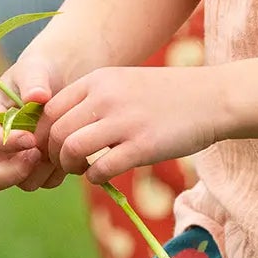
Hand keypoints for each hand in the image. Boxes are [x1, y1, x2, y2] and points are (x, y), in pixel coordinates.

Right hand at [0, 54, 69, 193]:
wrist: (62, 80)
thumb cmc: (41, 72)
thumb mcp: (34, 69)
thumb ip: (33, 81)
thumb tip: (37, 97)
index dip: (5, 144)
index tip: (30, 138)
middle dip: (14, 172)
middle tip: (39, 154)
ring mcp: (20, 161)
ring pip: (25, 183)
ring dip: (43, 170)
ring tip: (60, 145)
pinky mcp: (43, 168)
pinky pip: (49, 181)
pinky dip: (60, 170)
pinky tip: (71, 148)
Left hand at [43, 65, 226, 184]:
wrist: (214, 98)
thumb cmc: (169, 96)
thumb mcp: (125, 84)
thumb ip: (95, 100)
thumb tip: (64, 129)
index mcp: (99, 79)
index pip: (50, 109)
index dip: (44, 134)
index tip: (52, 147)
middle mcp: (106, 97)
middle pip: (56, 131)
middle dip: (53, 154)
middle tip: (66, 163)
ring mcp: (125, 121)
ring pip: (71, 149)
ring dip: (70, 166)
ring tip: (81, 169)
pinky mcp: (143, 146)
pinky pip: (100, 169)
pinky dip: (94, 177)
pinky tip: (103, 175)